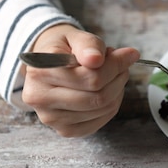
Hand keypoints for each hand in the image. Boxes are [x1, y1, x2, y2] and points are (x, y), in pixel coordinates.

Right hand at [21, 24, 139, 136]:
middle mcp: (40, 98)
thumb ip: (88, 45)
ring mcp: (51, 118)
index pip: (90, 77)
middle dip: (117, 78)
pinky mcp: (65, 130)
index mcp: (39, 71)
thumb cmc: (65, 49)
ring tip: (112, 74)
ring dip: (117, 89)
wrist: (48, 64)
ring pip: (102, 109)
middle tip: (122, 65)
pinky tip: (107, 90)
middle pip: (98, 97)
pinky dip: (111, 105)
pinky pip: (100, 121)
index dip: (115, 65)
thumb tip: (96, 59)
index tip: (128, 54)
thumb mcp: (76, 37)